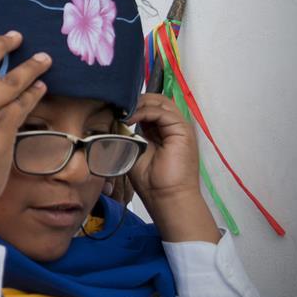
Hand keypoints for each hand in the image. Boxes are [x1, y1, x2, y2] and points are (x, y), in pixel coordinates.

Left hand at [127, 94, 219, 242]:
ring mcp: (179, 127)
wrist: (166, 197)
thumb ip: (126, 134)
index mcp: (162, 129)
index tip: (113, 107)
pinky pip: (162, 112)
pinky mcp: (183, 131)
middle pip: (156, 99)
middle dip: (135, 100)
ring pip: (160, 102)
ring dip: (138, 104)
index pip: (149, 105)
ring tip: (121, 112)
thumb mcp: (133, 150)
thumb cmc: (150, 179)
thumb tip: (114, 119)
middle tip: (116, 106)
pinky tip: (129, 119)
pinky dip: (144, 112)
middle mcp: (172, 125)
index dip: (132, 104)